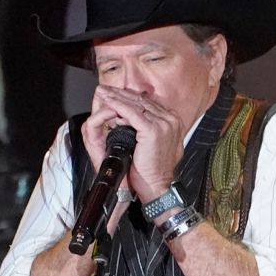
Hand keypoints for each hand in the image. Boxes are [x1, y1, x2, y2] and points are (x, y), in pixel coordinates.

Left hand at [92, 85, 186, 200]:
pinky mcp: (152, 129)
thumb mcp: (158, 144)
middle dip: (121, 94)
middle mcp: (171, 120)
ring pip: (135, 105)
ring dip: (116, 97)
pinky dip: (117, 106)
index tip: (115, 94)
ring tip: (102, 93)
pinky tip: (107, 102)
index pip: (149, 103)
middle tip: (105, 89)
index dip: (130, 97)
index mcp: (174, 121)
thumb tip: (139, 119)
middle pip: (142, 101)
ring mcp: (163, 123)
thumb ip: (153, 129)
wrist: (158, 185)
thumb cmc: (155, 170)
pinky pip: (131, 113)